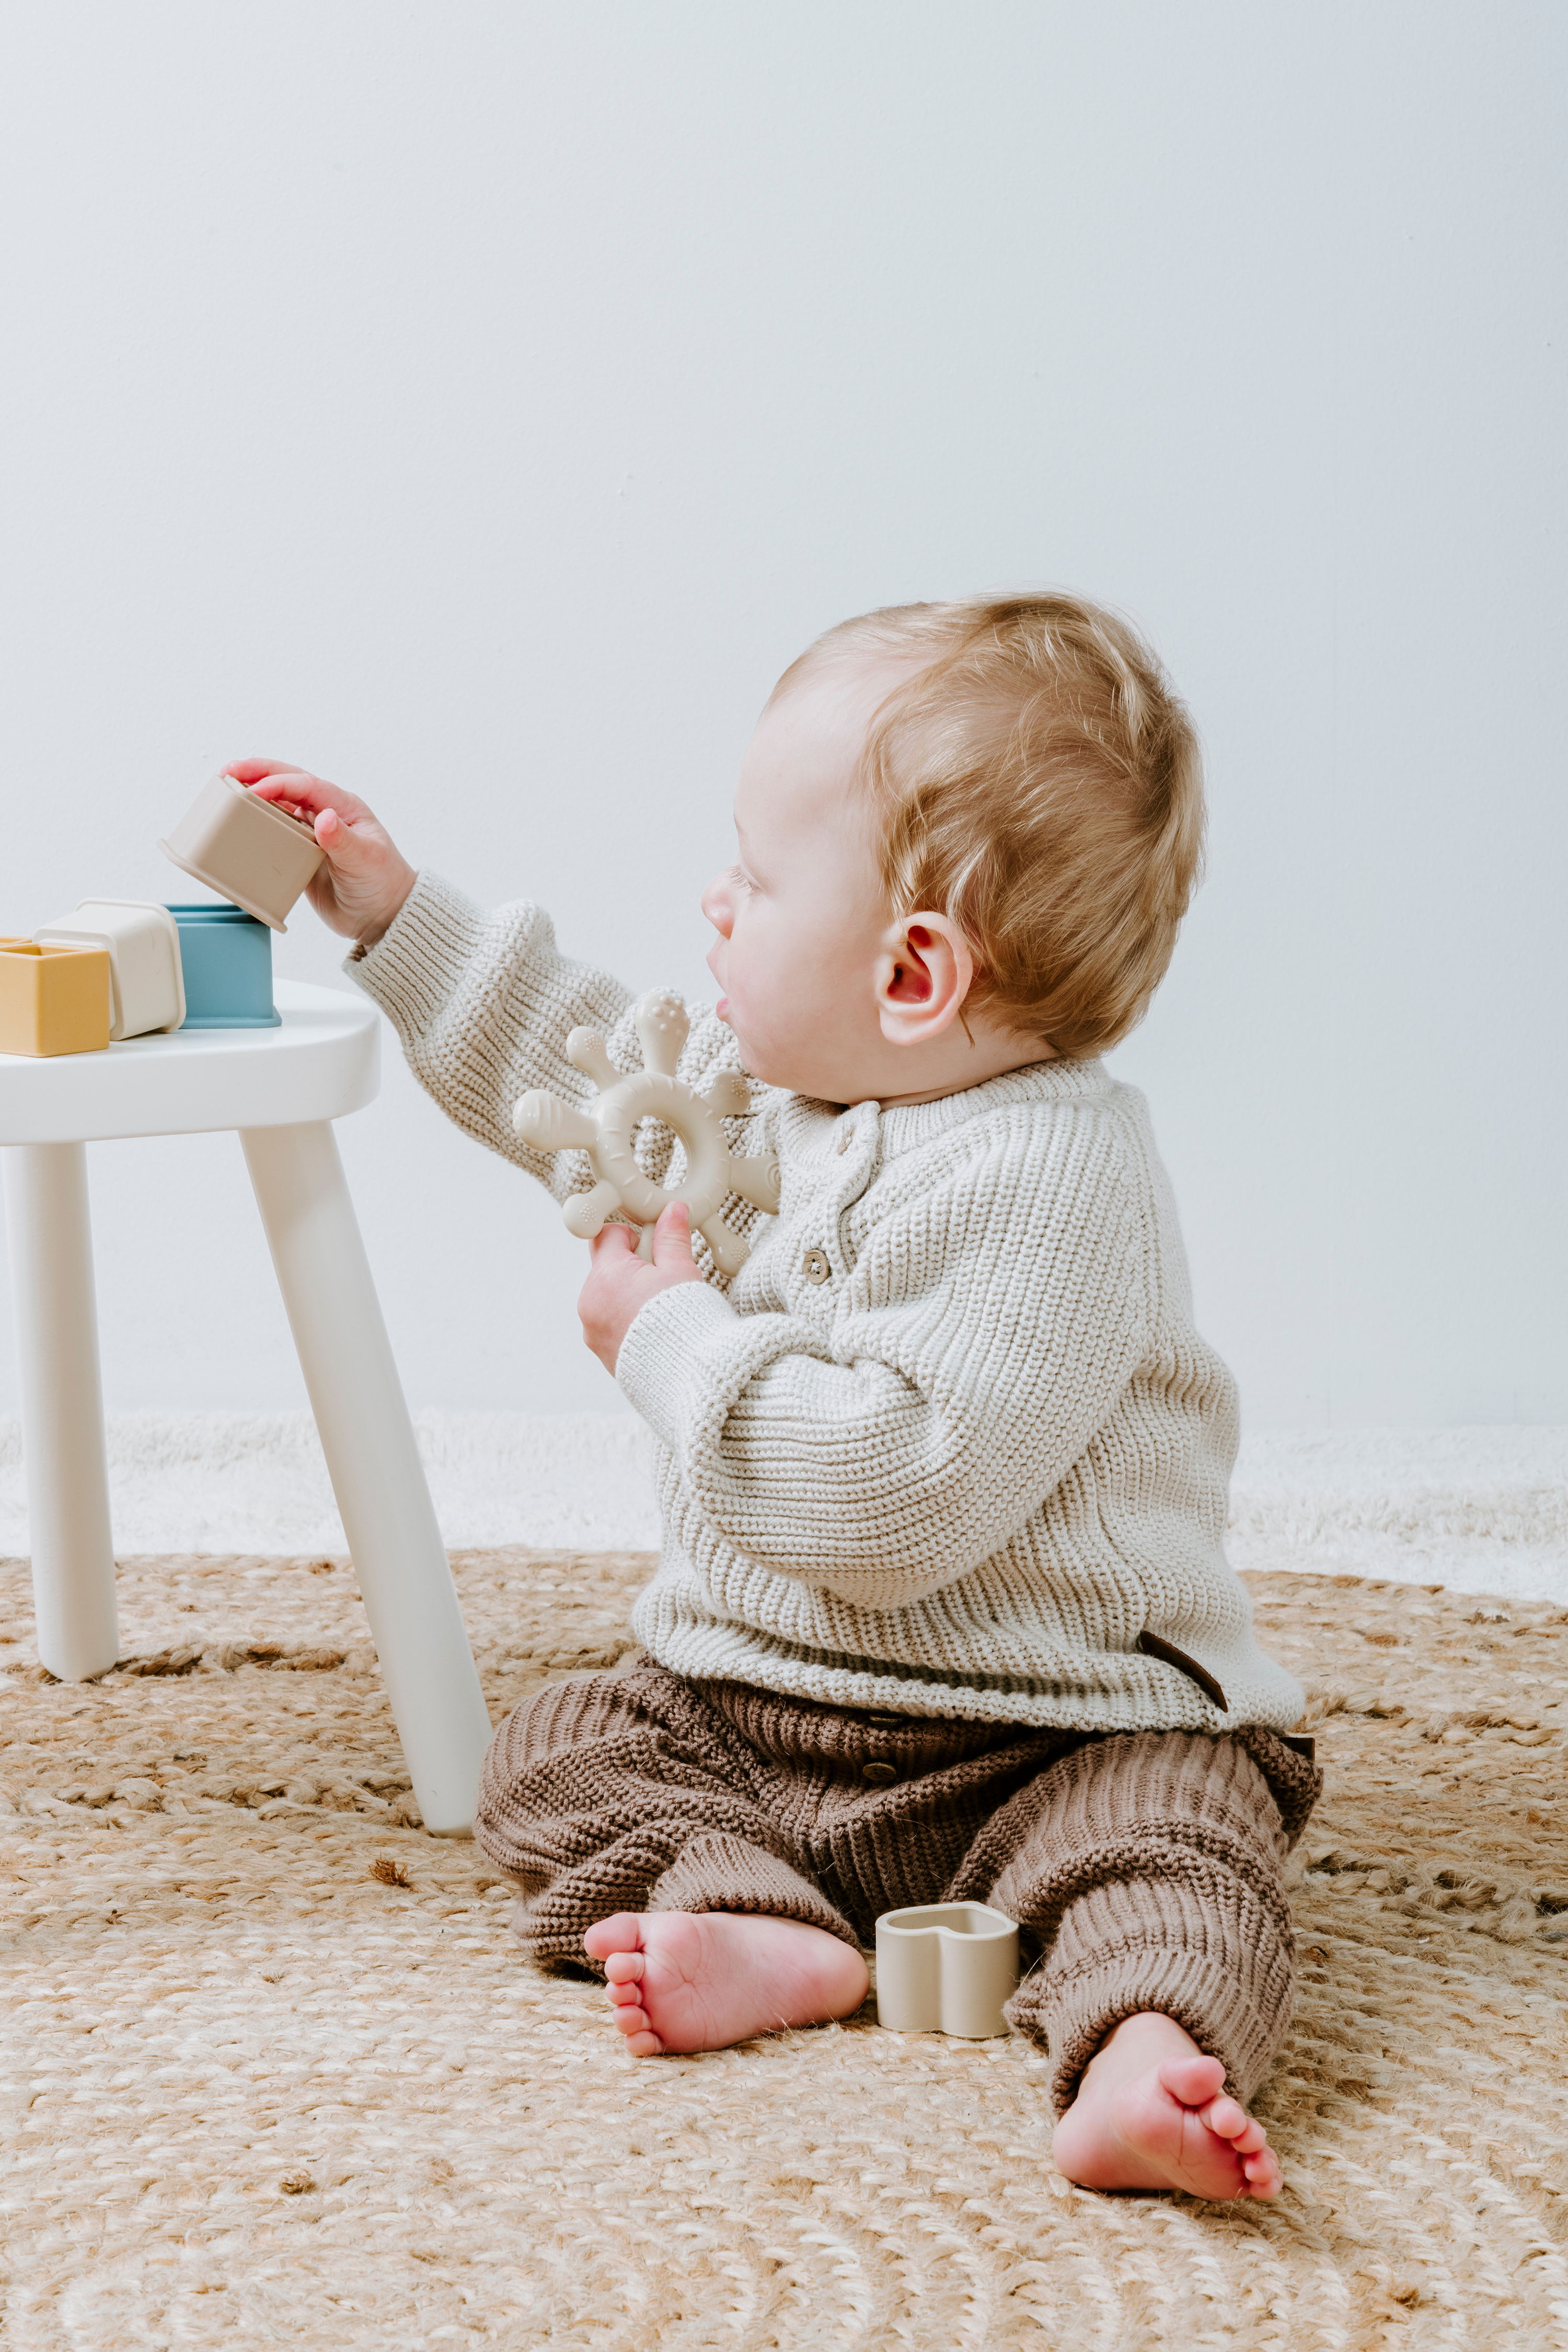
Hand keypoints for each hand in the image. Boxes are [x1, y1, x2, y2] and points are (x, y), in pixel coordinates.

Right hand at [224, 760, 417, 945]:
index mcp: (343, 806)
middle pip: (286, 784)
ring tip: (224, 790)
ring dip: (251, 796)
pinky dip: (254, 825)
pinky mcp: (300, 853)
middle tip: (227, 771)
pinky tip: (236, 824)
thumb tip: (324, 817)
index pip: (306, 785)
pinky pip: (273, 833)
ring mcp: (310, 833)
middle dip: (256, 774)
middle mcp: (325, 813)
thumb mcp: (366, 860)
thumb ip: (343, 840)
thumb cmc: (383, 883)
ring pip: (276, 805)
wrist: (382, 916)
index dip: (278, 783)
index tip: (255, 790)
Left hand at [578, 1202, 703, 1373]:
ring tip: (658, 1308)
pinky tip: (651, 1329)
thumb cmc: (685, 1320)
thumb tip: (673, 1210)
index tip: (653, 1247)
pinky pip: (606, 1322)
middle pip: (605, 1266)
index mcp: (607, 1275)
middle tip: (662, 1280)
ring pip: (605, 1295)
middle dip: (631, 1267)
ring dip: (626, 1294)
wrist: (687, 1375)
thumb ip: (672, 1237)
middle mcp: (590, 1300)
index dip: (632, 1235)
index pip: (606, 1235)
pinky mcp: (599, 1350)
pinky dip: (623, 1319)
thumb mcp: (681, 1271)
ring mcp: (591, 1328)